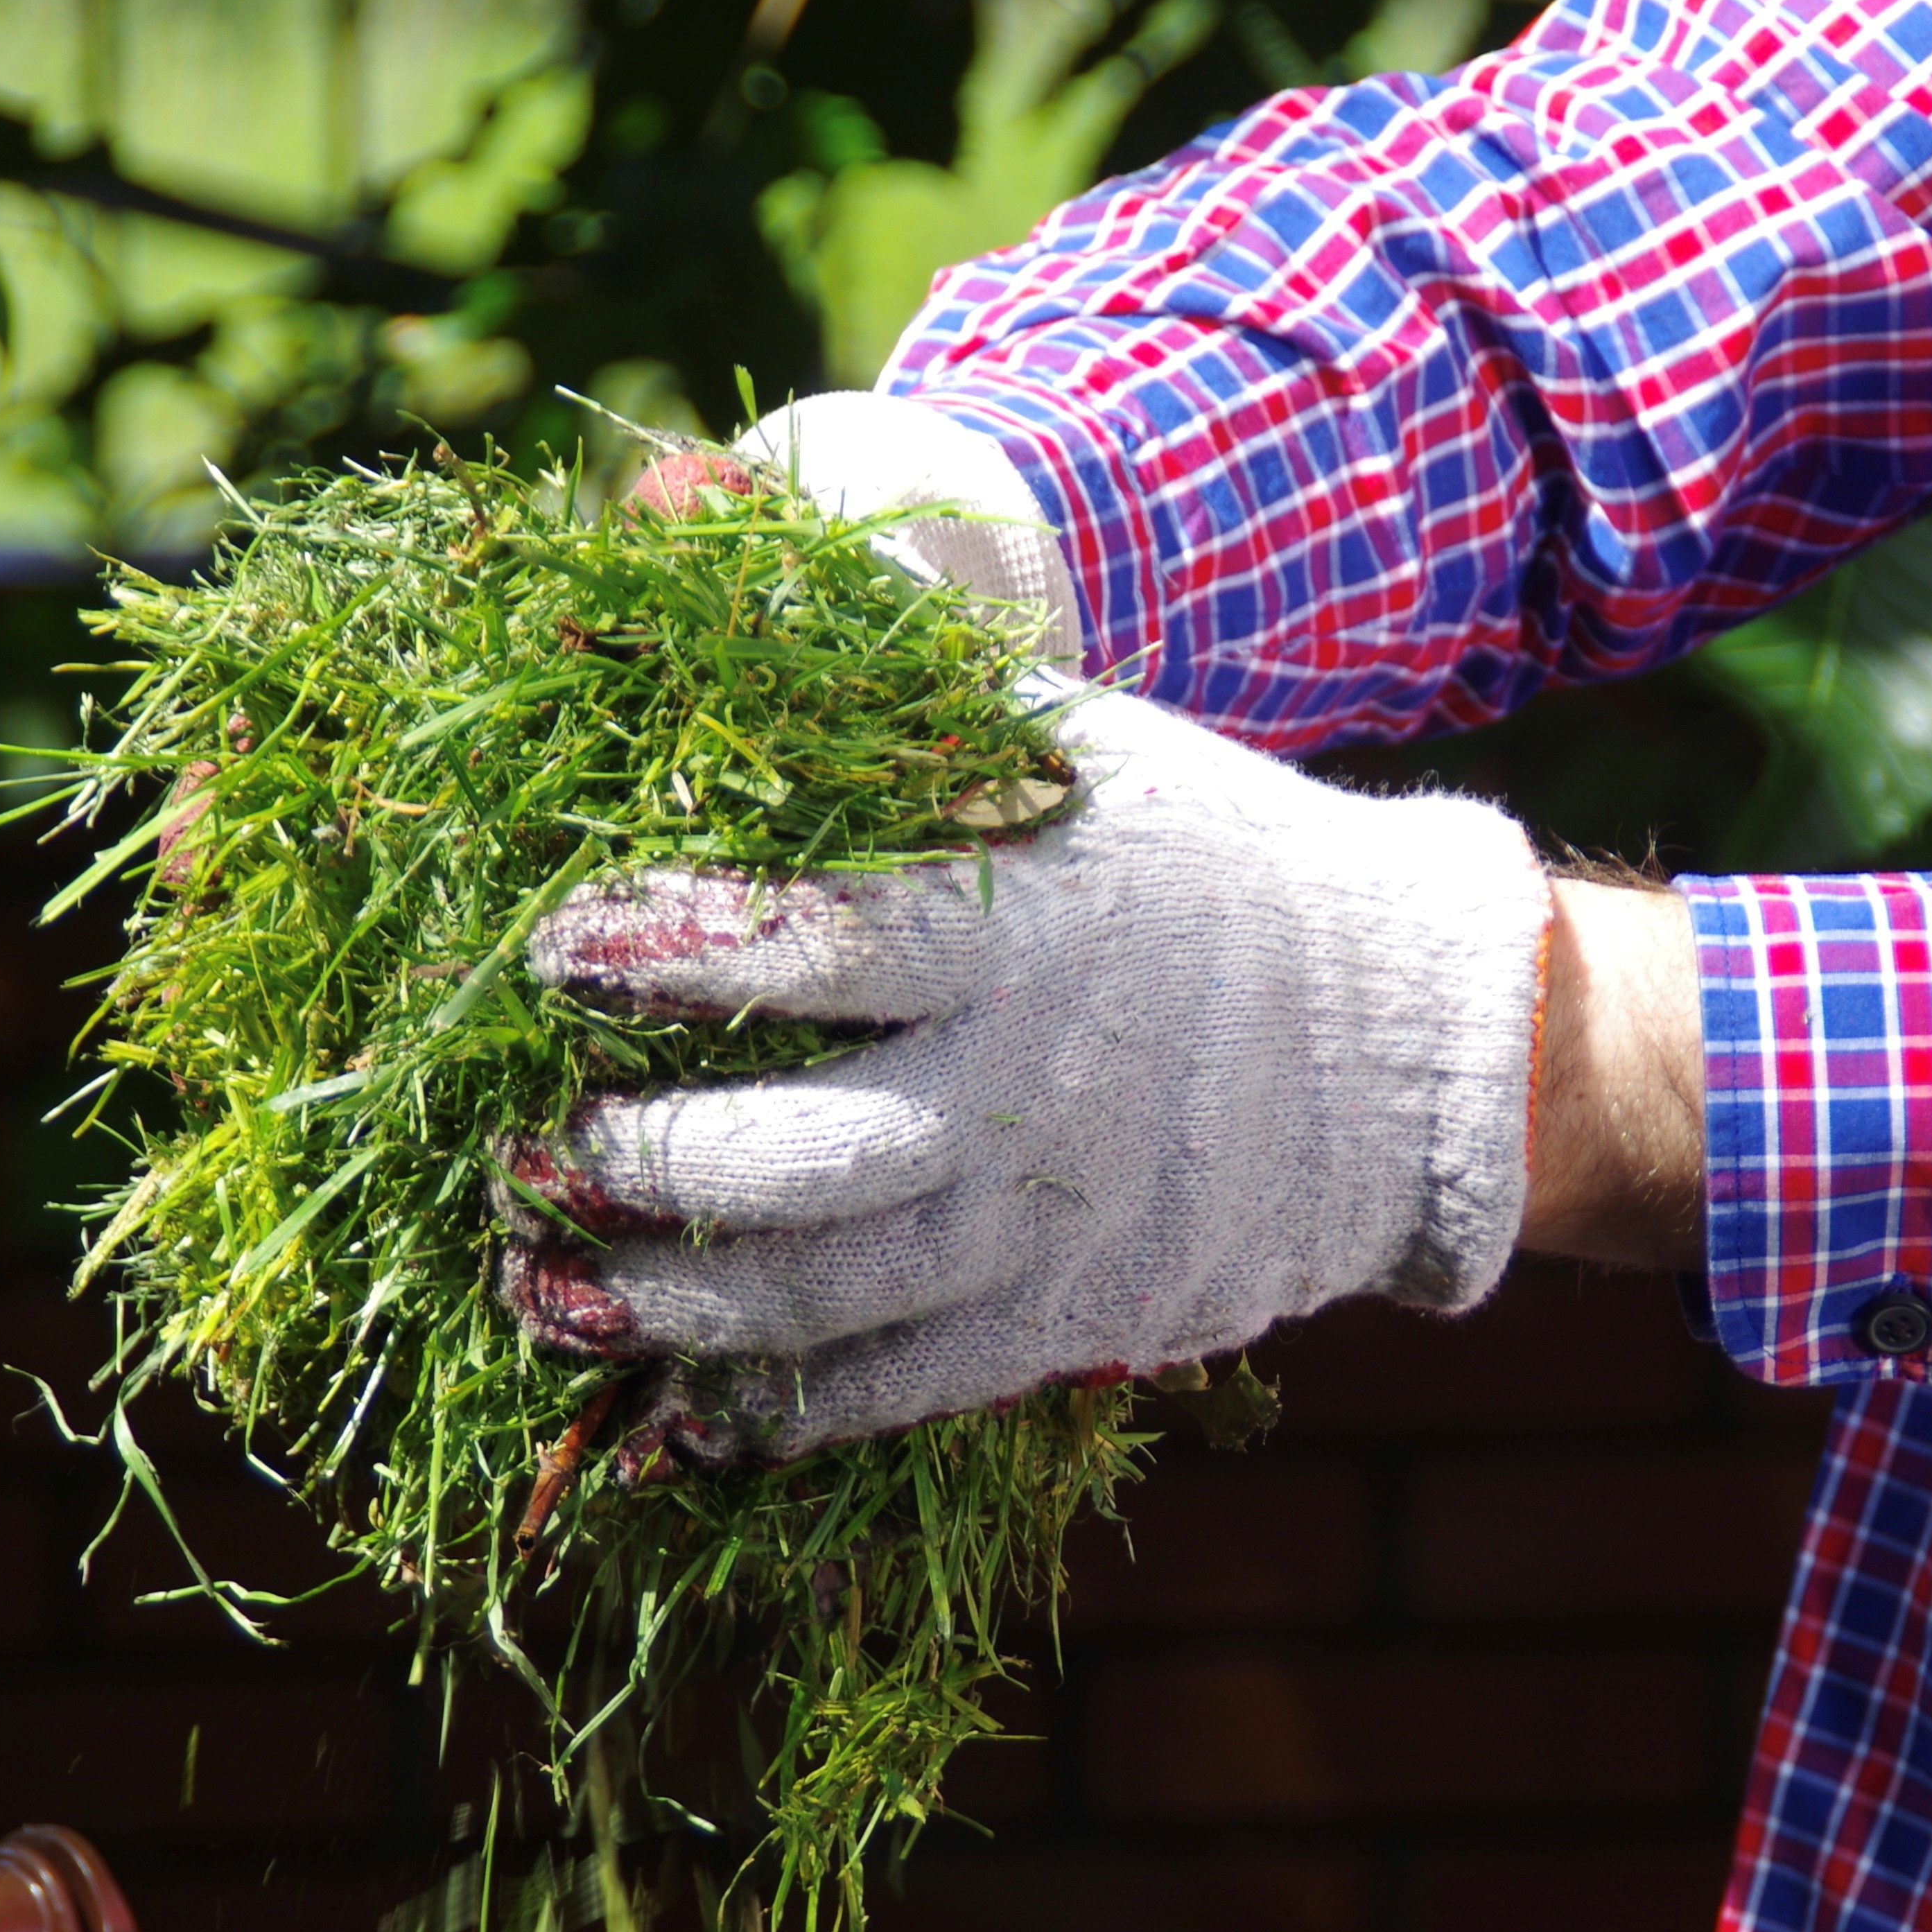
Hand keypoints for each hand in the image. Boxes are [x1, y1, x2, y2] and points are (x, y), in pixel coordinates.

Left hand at [498, 683, 1550, 1463]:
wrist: (1412, 1045)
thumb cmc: (1205, 863)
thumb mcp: (1075, 736)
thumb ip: (884, 660)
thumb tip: (681, 509)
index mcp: (1020, 935)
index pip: (819, 949)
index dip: (670, 955)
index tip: (556, 949)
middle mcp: (1019, 1096)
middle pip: (798, 1163)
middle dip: (639, 1164)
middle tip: (519, 1150)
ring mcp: (1041, 1232)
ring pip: (820, 1304)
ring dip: (657, 1313)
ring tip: (532, 1285)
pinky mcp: (1058, 1327)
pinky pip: (893, 1395)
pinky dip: (768, 1419)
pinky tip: (656, 1423)